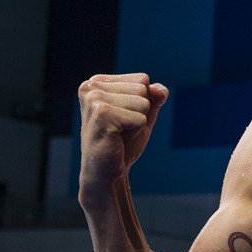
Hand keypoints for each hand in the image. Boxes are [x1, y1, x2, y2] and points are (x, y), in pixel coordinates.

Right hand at [78, 73, 168, 189]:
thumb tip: (160, 89)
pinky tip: (117, 139)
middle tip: (121, 128)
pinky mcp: (102, 115)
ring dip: (137, 123)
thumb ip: (154, 98)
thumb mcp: (142, 115)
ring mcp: (94, 100)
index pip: (142, 79)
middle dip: (139, 112)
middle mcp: (91, 86)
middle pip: (143, 88)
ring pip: (143, 103)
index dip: (141, 102)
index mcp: (98, 82)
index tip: (123, 118)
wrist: (107, 172)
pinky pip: (140, 119)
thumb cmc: (122, 143)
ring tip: (119, 133)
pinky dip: (135, 132)